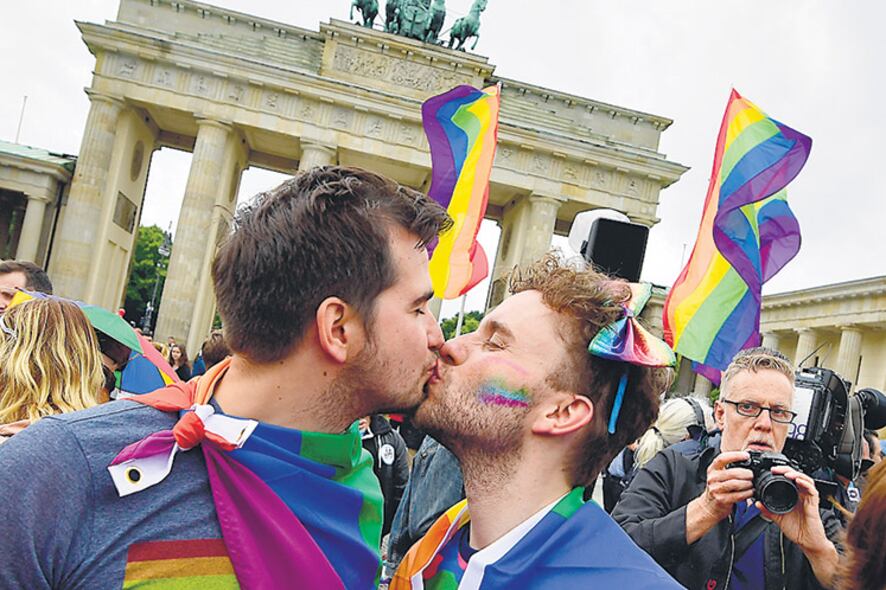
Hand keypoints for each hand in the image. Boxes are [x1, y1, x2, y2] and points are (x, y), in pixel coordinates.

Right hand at [698, 450, 754, 521]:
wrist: (709, 504)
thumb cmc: (718, 487)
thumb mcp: (719, 475)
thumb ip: (729, 467)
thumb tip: (747, 460)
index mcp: (713, 469)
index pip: (722, 458)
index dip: (735, 455)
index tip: (746, 456)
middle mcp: (712, 478)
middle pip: (732, 472)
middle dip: (746, 473)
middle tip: (752, 475)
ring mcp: (716, 489)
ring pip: (735, 484)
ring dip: (747, 484)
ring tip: (752, 484)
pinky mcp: (721, 499)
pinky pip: (738, 495)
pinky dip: (747, 493)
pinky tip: (750, 492)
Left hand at [756, 466, 838, 586]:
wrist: (807, 542)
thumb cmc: (796, 530)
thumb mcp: (778, 518)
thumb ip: (768, 510)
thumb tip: (757, 503)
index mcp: (793, 496)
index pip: (788, 479)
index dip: (780, 472)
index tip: (770, 471)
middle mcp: (801, 495)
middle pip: (797, 476)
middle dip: (786, 469)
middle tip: (775, 469)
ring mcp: (808, 499)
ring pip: (806, 480)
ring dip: (796, 474)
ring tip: (786, 473)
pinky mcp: (814, 504)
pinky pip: (812, 491)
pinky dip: (805, 484)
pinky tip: (798, 481)